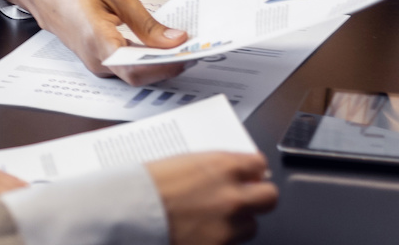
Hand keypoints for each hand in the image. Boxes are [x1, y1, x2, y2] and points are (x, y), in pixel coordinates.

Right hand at [0, 0, 190, 85]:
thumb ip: (146, 21)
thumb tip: (175, 39)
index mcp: (97, 41)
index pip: (136, 68)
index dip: (166, 66)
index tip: (189, 54)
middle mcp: (96, 60)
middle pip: (139, 75)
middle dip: (169, 66)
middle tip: (195, 49)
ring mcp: (96, 65)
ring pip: (135, 74)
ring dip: (160, 64)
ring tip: (184, 47)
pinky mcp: (99, 62)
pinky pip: (127, 68)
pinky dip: (148, 60)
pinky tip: (163, 48)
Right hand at [149, 151, 279, 244]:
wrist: (128, 213)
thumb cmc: (147, 185)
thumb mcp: (184, 162)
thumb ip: (214, 167)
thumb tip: (232, 171)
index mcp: (223, 166)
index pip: (259, 164)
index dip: (253, 171)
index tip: (249, 175)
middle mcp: (232, 195)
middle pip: (269, 197)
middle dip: (258, 197)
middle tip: (245, 198)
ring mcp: (227, 225)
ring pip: (252, 226)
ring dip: (239, 222)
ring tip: (216, 220)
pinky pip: (231, 244)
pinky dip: (221, 239)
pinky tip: (204, 233)